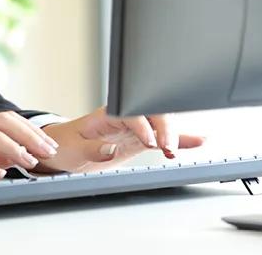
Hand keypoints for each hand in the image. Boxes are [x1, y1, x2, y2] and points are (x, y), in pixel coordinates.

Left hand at [20, 106, 205, 174]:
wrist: (64, 147)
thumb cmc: (65, 143)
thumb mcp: (73, 149)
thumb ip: (93, 149)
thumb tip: (111, 148)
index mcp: (106, 114)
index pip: (130, 113)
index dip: (141, 125)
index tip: (148, 141)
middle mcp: (124, 117)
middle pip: (151, 113)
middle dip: (163, 126)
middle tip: (168, 147)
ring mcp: (134, 128)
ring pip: (161, 124)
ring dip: (173, 133)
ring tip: (179, 148)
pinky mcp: (140, 140)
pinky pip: (161, 138)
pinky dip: (179, 140)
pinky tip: (197, 141)